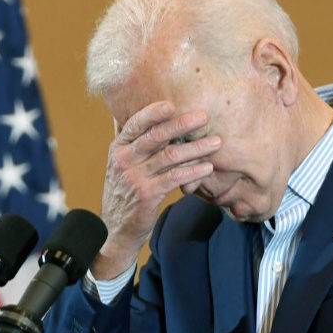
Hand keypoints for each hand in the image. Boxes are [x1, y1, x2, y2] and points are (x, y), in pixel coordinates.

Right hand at [91, 100, 220, 279]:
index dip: (154, 112)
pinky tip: (208, 168)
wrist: (116, 229)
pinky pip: (175, 178)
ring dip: (196, 148)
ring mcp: (135, 177)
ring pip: (170, 156)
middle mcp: (124, 160)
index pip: (136, 124)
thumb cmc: (126, 193)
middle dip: (182, 124)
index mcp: (118, 148)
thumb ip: (134, 144)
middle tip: (204, 117)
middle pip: (156, 136)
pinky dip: (194, 171)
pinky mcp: (147, 194)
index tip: (173, 104)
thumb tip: (142, 117)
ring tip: (216, 142)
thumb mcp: (123, 166)